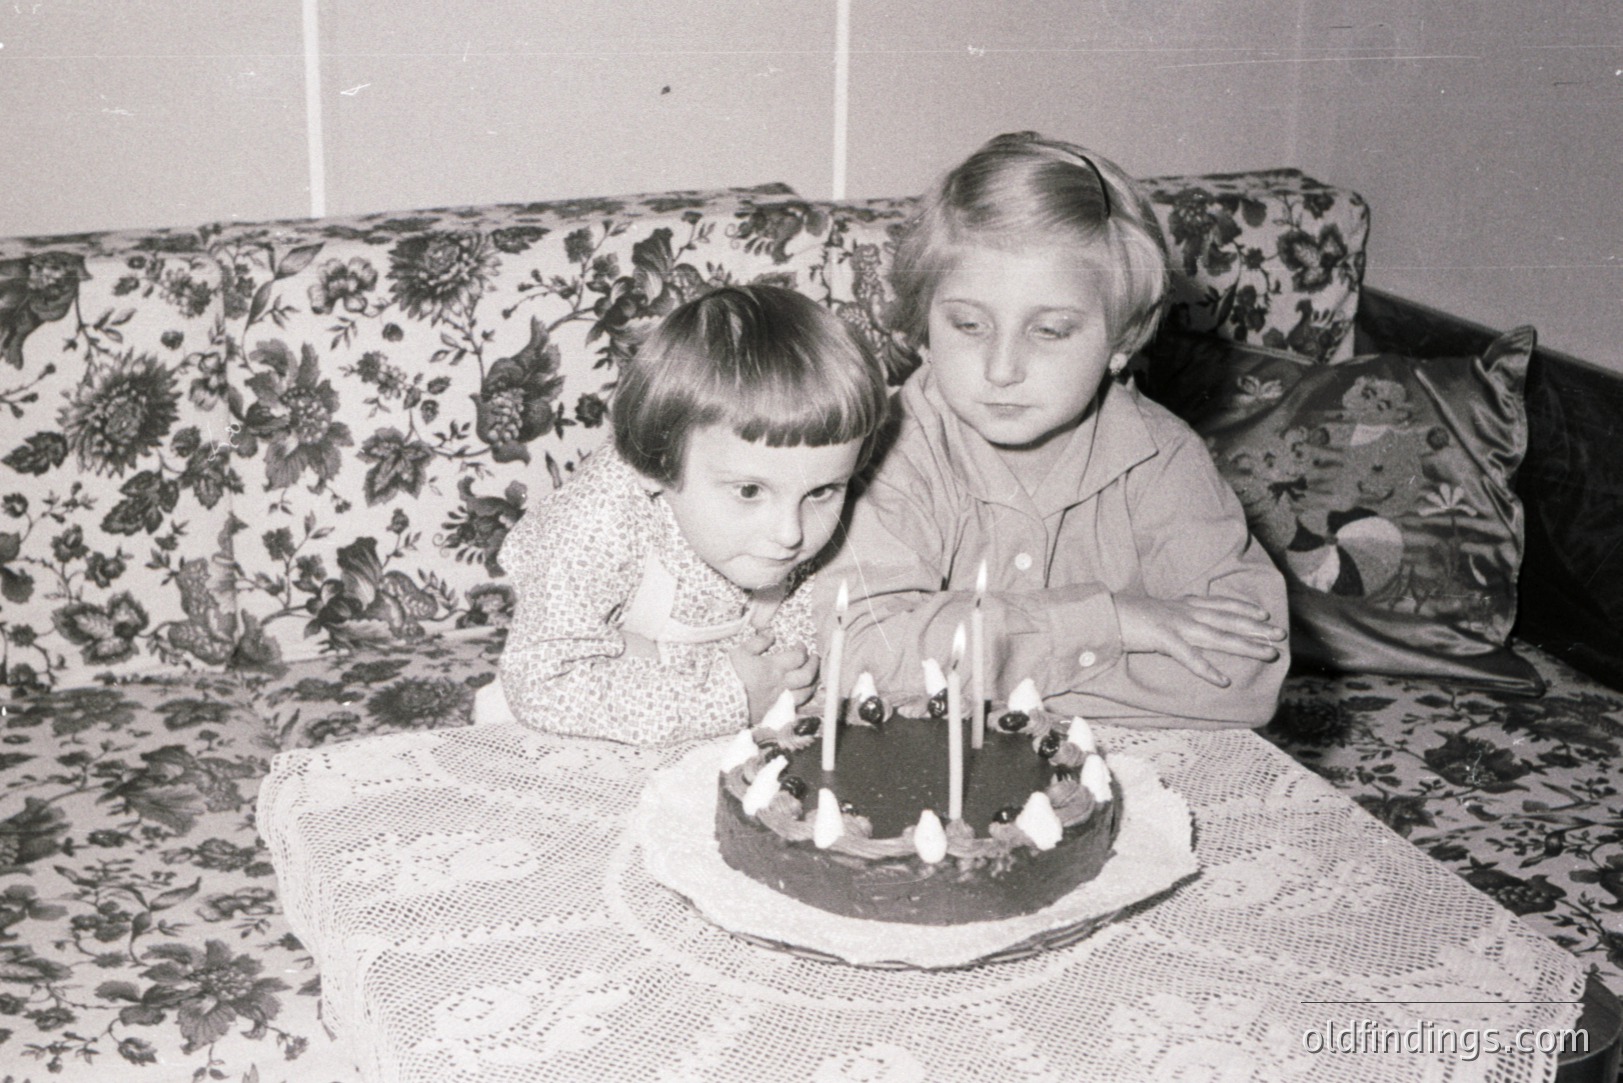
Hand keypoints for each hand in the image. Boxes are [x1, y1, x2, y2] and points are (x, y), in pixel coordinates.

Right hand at [729, 634, 818, 722]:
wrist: (718, 703)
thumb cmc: (728, 675)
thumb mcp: (740, 652)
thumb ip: (758, 641)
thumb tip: (771, 632)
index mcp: (773, 667)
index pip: (798, 657)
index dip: (802, 649)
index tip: (799, 645)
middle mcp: (781, 684)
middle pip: (807, 675)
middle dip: (814, 664)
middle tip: (814, 657)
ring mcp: (779, 700)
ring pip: (805, 693)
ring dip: (812, 683)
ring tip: (812, 676)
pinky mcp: (774, 712)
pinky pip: (795, 706)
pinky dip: (802, 699)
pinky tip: (801, 694)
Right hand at [1115, 594, 1284, 685]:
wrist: (1100, 613)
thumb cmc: (1124, 616)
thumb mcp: (1154, 612)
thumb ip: (1170, 617)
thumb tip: (1180, 623)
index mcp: (1181, 605)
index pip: (1219, 604)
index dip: (1243, 608)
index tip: (1264, 614)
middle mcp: (1184, 612)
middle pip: (1228, 619)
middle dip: (1256, 628)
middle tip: (1281, 634)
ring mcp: (1175, 625)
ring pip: (1218, 636)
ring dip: (1246, 646)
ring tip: (1268, 654)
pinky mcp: (1163, 639)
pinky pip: (1189, 657)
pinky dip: (1207, 669)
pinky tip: (1223, 681)